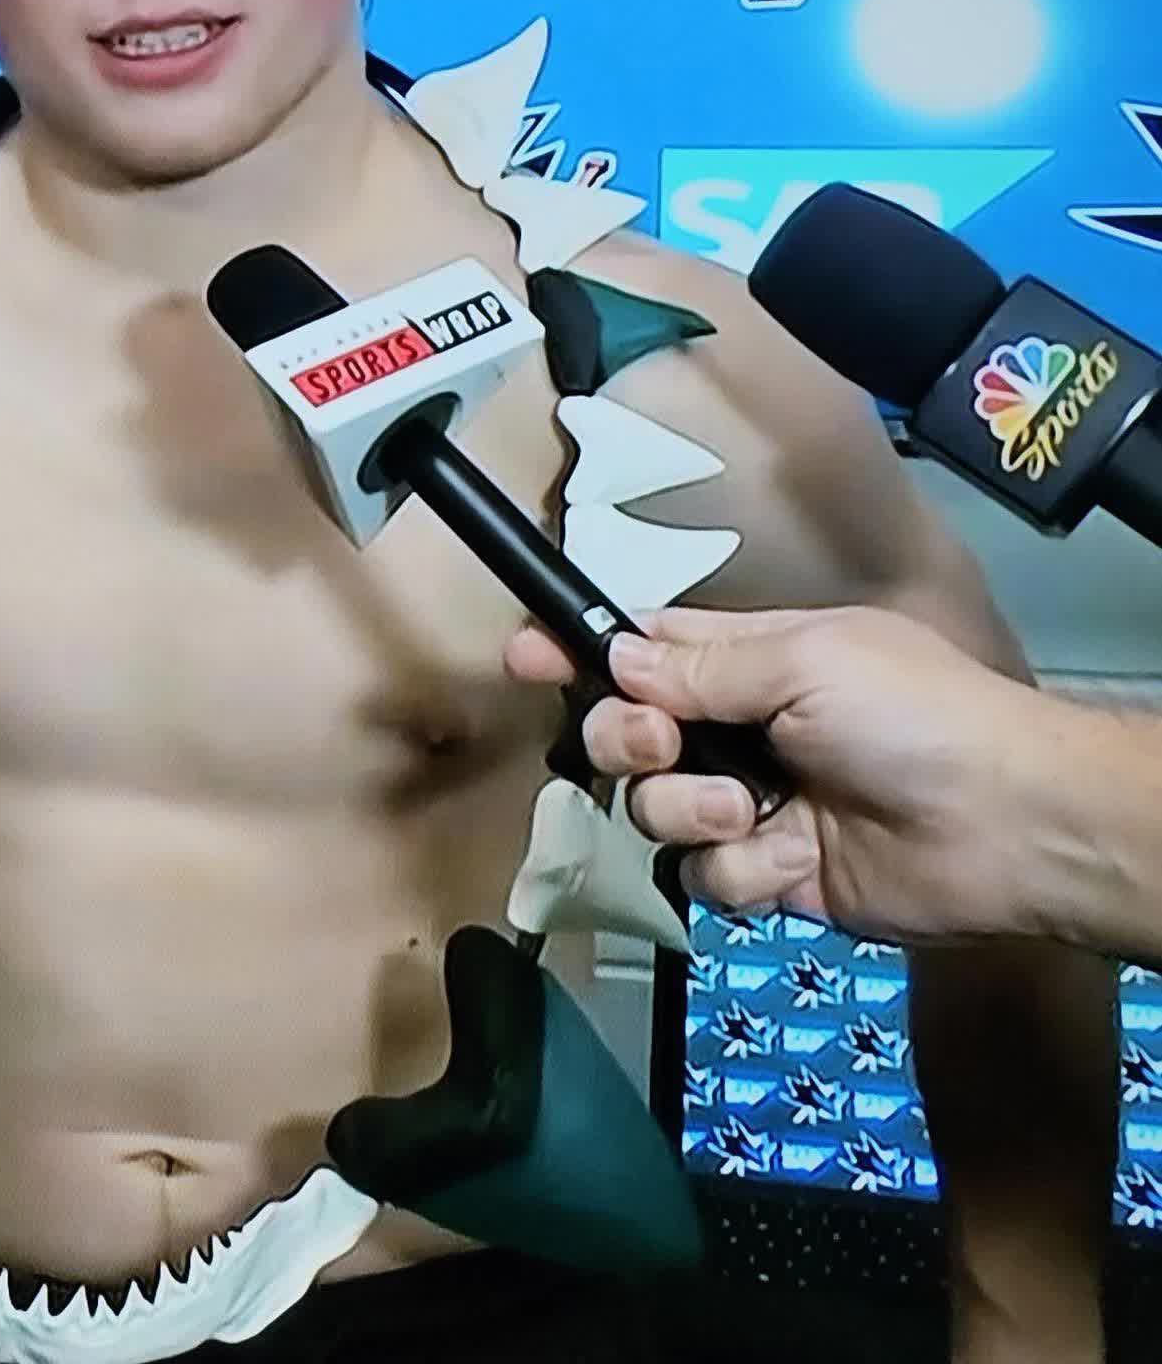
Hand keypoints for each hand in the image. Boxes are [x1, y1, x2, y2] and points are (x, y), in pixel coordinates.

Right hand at [504, 604, 1057, 946]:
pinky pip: (706, 877)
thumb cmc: (912, 714)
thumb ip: (699, 668)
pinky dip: (740, 869)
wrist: (1005, 824)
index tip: (523, 659)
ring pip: (653, 811)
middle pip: (625, 733)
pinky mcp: (768, 877)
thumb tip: (613, 658)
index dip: (579, 653)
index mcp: (745, 662)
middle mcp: (736, 731)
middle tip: (661, 744)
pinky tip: (786, 860)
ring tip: (748, 810)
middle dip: (624, 740)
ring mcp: (749, 806)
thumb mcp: (803, 661)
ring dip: (686, 808)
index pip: (640, 650)